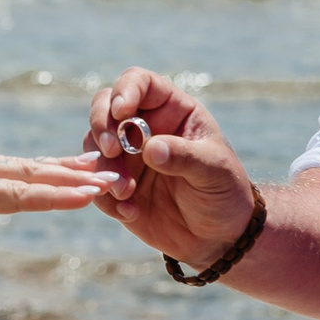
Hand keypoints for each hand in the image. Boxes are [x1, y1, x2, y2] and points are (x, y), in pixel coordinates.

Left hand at [0, 147, 118, 286]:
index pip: (17, 193)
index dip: (55, 196)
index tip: (92, 193)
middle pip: (27, 172)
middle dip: (69, 176)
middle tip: (112, 176)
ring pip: (16, 164)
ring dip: (55, 166)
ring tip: (92, 165)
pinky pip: (1, 164)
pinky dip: (29, 166)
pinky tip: (43, 170)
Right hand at [83, 69, 255, 263]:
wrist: (218, 237)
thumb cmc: (225, 193)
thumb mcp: (214, 171)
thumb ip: (185, 157)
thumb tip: (150, 148)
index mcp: (171, 110)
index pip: (139, 82)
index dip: (125, 90)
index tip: (121, 112)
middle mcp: (143, 127)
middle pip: (104, 107)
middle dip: (101, 126)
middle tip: (111, 150)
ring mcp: (126, 156)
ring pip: (94, 146)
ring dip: (103, 167)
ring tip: (127, 193)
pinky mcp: (116, 185)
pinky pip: (94, 183)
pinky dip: (105, 196)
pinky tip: (131, 213)